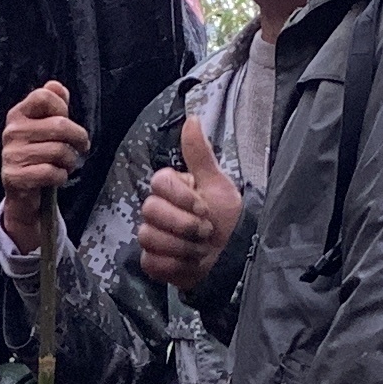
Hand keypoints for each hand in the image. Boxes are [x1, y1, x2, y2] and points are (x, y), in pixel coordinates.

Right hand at [0, 81, 86, 254]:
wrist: (22, 192)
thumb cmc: (38, 155)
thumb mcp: (44, 127)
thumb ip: (53, 105)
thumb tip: (56, 86)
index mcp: (18, 114)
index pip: (44, 96)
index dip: (62, 107)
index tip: (68, 121)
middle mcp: (12, 131)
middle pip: (60, 125)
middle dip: (79, 138)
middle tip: (81, 147)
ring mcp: (11, 154)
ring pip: (59, 151)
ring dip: (70, 161)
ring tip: (66, 164)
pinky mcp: (14, 177)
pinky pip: (51, 172)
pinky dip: (61, 177)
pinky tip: (56, 176)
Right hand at [138, 115, 242, 291]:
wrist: (232, 258)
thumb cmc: (228, 220)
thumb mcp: (218, 184)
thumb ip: (200, 154)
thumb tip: (192, 119)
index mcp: (171, 189)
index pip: (159, 183)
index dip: (183, 198)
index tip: (203, 208)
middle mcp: (157, 210)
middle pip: (151, 210)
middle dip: (185, 225)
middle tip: (205, 230)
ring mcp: (151, 235)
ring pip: (150, 236)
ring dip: (183, 246)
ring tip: (200, 248)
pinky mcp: (152, 260)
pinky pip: (152, 260)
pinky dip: (175, 264)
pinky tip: (189, 262)